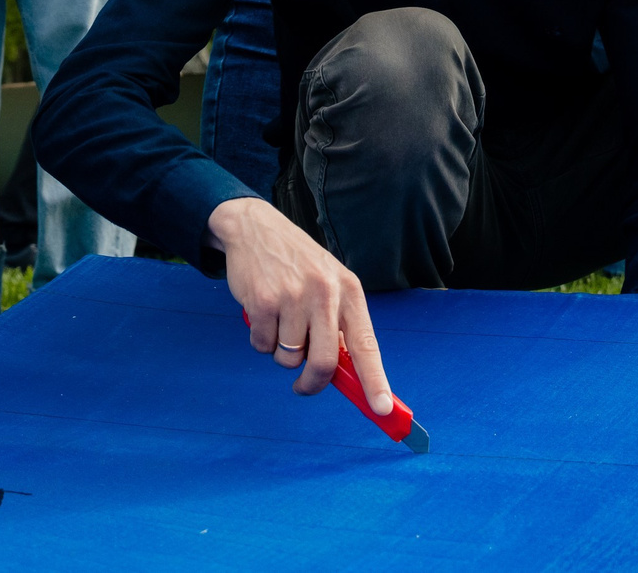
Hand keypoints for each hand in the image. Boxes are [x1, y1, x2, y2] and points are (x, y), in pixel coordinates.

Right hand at [209, 197, 392, 410]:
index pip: (366, 344)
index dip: (375, 381)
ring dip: (281, 353)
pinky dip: (260, 340)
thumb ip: (337, 325)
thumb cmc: (296, 263)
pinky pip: (262, 346)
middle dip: (312, 384)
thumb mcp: (327, 284)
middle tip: (302, 386)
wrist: (254, 227)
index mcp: (348, 291)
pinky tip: (262, 313)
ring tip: (279, 322)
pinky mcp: (263, 301)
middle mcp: (325, 293)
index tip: (382, 409)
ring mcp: (293, 296)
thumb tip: (344, 375)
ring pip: (289, 358)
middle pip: (324, 363)